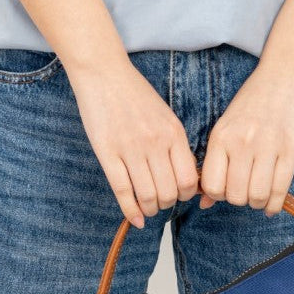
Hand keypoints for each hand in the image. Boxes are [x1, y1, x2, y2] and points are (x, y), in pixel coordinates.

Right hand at [67, 57, 199, 228]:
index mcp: (174, 134)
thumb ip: (176, 145)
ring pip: (148, 196)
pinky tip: (135, 219)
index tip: (179, 195)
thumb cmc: (136, 96)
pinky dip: (130, 211)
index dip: (187, 195)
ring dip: (150, 209)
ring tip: (148, 208)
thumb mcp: (166, 117)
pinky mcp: (107, 153)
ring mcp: (131, 149)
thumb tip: (187, 180)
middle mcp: (155, 143)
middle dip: (167, 204)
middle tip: (161, 203)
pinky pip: (123, 191)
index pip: (189, 179)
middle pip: (169, 192)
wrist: (104, 74)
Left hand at [198, 63, 293, 216]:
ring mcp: (268, 147)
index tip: (225, 189)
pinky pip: (280, 190)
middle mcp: (242, 143)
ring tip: (258, 194)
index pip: (212, 186)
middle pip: (235, 196)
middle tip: (243, 190)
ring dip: (257, 202)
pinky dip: (274, 205)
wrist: (284, 78)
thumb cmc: (251, 105)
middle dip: (238, 200)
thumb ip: (214, 164)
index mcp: (221, 138)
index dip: (217, 195)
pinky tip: (271, 205)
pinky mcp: (291, 151)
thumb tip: (205, 203)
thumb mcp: (225, 128)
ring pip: (257, 196)